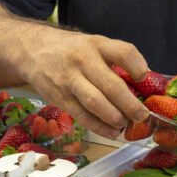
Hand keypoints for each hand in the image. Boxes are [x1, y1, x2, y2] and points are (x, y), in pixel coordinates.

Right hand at [18, 27, 149, 138]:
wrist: (31, 50)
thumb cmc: (70, 51)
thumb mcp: (92, 45)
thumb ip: (114, 61)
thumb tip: (144, 85)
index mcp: (96, 44)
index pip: (123, 52)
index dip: (138, 67)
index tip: (145, 78)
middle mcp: (83, 60)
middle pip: (111, 85)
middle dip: (130, 105)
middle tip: (142, 116)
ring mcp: (69, 80)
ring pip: (96, 103)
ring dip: (115, 118)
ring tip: (126, 124)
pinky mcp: (59, 98)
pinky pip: (82, 116)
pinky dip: (99, 127)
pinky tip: (112, 132)